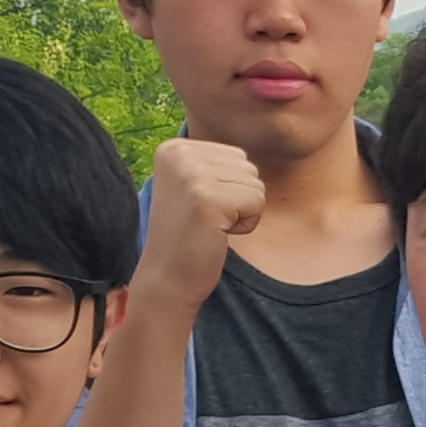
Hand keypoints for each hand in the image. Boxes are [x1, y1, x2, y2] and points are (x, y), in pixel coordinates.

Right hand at [133, 136, 269, 316]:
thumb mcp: (193, 185)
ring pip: (256, 184)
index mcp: (175, 147)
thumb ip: (216, 163)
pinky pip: (258, 201)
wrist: (168, 279)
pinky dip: (246, 225)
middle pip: (248, 167)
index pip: (237, 155)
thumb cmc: (189, 236)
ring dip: (242, 212)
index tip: (200, 207)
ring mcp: (192, 174)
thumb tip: (248, 150)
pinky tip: (217, 234)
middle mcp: (180, 154)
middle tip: (206, 220)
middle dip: (238, 198)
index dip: (229, 188)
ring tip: (211, 226)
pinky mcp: (208, 198)